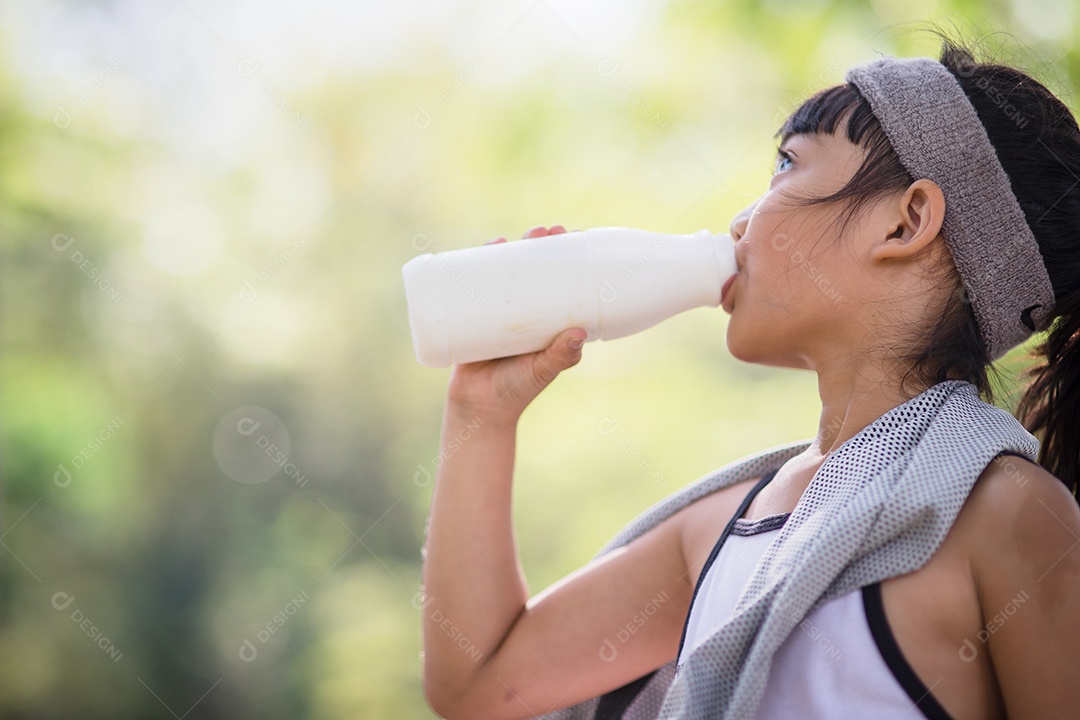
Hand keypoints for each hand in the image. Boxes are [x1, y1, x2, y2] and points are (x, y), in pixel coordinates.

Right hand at [447, 225, 585, 425]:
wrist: (478, 407)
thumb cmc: (516, 391)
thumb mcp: (542, 371)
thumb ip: (561, 356)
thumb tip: (579, 333)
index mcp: (548, 320)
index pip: (561, 280)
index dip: (566, 257)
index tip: (571, 237)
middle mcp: (526, 312)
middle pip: (534, 269)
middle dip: (540, 245)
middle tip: (543, 230)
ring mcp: (500, 312)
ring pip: (507, 272)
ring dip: (512, 248)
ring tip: (515, 236)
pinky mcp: (474, 315)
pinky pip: (477, 284)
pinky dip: (480, 263)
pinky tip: (489, 245)